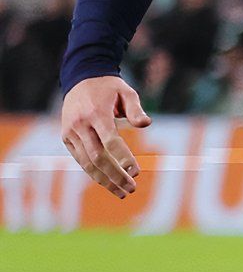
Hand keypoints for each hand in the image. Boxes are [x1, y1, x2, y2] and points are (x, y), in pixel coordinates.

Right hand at [59, 76, 149, 199]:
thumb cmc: (109, 88)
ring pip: (86, 162)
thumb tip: (146, 124)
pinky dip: (93, 172)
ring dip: (104, 179)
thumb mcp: (126, 91)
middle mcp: (80, 124)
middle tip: (132, 188)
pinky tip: (108, 182)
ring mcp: (70, 132)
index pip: (110, 140)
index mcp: (96, 113)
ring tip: (122, 192)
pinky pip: (80, 159)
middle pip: (97, 156)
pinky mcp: (66, 137)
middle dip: (115, 175)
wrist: (80, 79)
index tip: (136, 171)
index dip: (122, 157)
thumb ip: (136, 108)